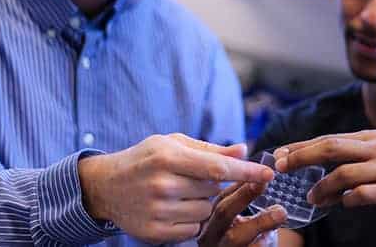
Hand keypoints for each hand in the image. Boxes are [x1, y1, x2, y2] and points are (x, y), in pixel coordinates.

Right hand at [78, 133, 273, 244]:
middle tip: (190, 178)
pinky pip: (192, 230)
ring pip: (206, 212)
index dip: (246, 170)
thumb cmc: (146, 159)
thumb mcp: (173, 144)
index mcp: (169, 156)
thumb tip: (244, 150)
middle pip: (213, 190)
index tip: (269, 173)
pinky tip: (173, 209)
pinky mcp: (154, 232)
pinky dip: (190, 221)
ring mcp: (157, 210)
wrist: (106, 186)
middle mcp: (163, 183)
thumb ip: (210, 149)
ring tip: (179, 193)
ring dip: (201, 204)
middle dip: (211, 184)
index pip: (217, 166)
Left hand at [274, 130, 375, 227]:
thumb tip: (312, 175)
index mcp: (371, 138)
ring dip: (323, 187)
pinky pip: (363, 194)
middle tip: (282, 168)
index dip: (302, 146)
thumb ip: (349, 163)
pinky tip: (344, 204)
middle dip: (302, 157)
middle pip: (331, 147)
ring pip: (344, 173)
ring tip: (312, 199)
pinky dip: (348, 200)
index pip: (328, 138)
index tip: (279, 154)